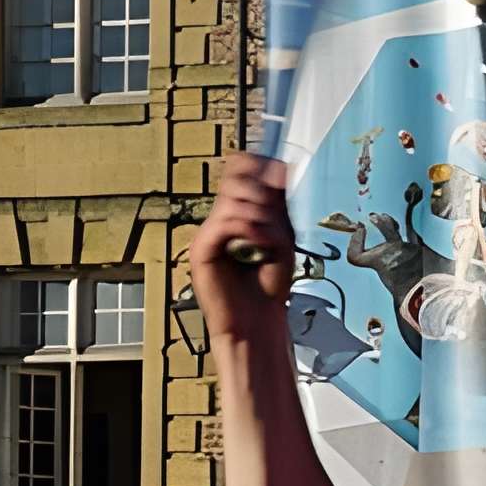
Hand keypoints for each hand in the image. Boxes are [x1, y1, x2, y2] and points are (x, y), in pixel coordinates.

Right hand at [187, 154, 300, 348]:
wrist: (259, 320)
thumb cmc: (270, 285)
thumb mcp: (282, 238)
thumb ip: (277, 205)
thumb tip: (279, 166)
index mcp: (237, 216)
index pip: (236, 175)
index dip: (254, 165)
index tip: (277, 167)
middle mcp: (219, 222)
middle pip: (233, 182)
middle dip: (260, 190)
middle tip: (276, 215)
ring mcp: (209, 235)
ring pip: (232, 202)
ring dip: (260, 215)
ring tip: (271, 238)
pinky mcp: (202, 251)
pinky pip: (224, 224)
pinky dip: (249, 229)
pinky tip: (262, 242)